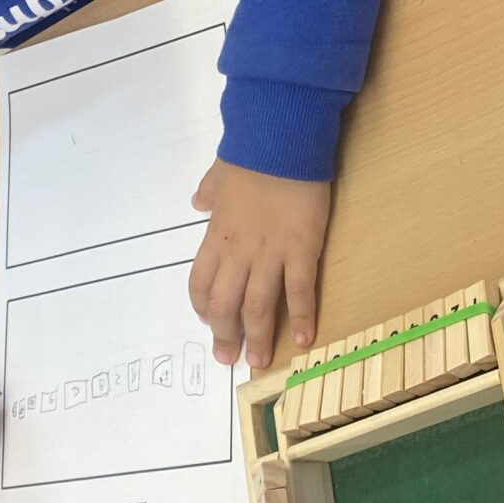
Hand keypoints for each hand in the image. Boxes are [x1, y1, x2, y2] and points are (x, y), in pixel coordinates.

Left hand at [189, 160, 332, 369]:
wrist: (281, 140)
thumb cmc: (252, 153)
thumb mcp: (220, 173)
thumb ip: (209, 191)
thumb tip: (198, 201)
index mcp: (218, 235)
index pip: (201, 282)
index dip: (203, 307)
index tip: (209, 321)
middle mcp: (239, 251)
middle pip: (226, 304)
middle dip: (225, 335)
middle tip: (229, 359)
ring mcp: (271, 253)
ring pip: (259, 306)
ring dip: (258, 337)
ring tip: (259, 362)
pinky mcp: (302, 249)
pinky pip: (300, 291)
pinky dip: (302, 317)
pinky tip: (305, 339)